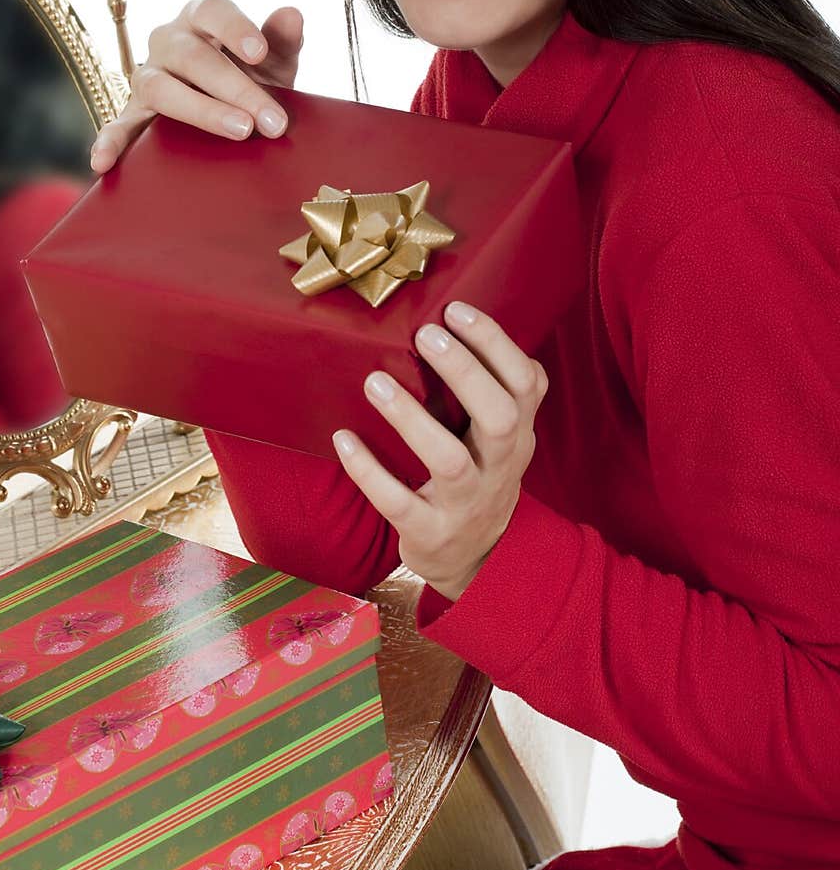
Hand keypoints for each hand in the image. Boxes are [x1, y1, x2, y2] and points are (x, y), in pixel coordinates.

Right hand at [89, 0, 303, 172]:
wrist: (234, 108)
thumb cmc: (253, 75)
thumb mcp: (274, 60)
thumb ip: (282, 39)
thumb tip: (292, 15)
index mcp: (201, 19)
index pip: (213, 11)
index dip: (235, 28)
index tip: (260, 52)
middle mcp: (168, 42)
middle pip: (192, 57)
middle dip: (236, 89)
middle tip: (273, 120)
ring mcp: (147, 77)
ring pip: (160, 88)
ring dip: (200, 111)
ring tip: (240, 131)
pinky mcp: (134, 113)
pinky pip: (118, 125)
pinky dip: (109, 142)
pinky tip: (102, 163)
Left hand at [331, 301, 548, 602]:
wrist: (478, 559)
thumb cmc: (481, 474)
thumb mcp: (503, 436)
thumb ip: (494, 387)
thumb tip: (456, 317)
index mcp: (519, 434)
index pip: (526, 382)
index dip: (495, 344)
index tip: (454, 310)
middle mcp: (501, 466)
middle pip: (500, 417)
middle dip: (465, 373)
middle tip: (425, 336)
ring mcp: (467, 502)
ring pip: (449, 459)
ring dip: (411, 418)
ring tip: (375, 381)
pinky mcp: (430, 532)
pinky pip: (399, 502)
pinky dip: (369, 470)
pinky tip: (344, 439)